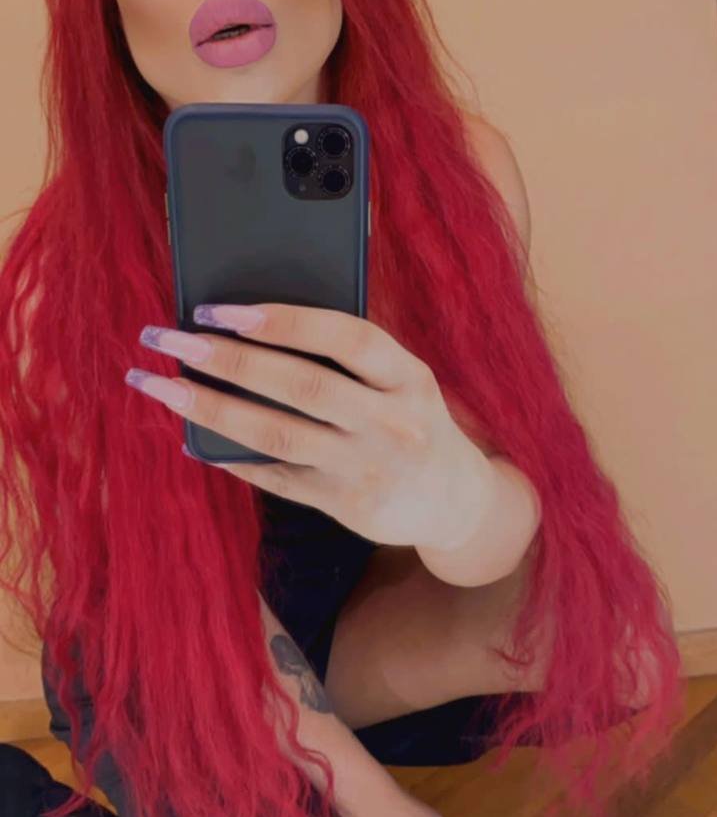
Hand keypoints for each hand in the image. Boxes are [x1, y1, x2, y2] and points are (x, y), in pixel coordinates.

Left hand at [127, 301, 492, 547]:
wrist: (454, 501)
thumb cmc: (412, 419)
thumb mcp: (404, 379)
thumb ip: (351, 355)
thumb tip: (256, 321)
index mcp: (408, 377)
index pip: (346, 338)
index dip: (283, 320)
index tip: (222, 309)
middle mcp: (392, 423)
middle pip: (301, 384)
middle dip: (227, 359)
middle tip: (169, 340)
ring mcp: (367, 469)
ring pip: (277, 434)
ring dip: (211, 408)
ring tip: (162, 387)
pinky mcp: (346, 506)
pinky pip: (277, 476)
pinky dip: (232, 456)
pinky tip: (193, 437)